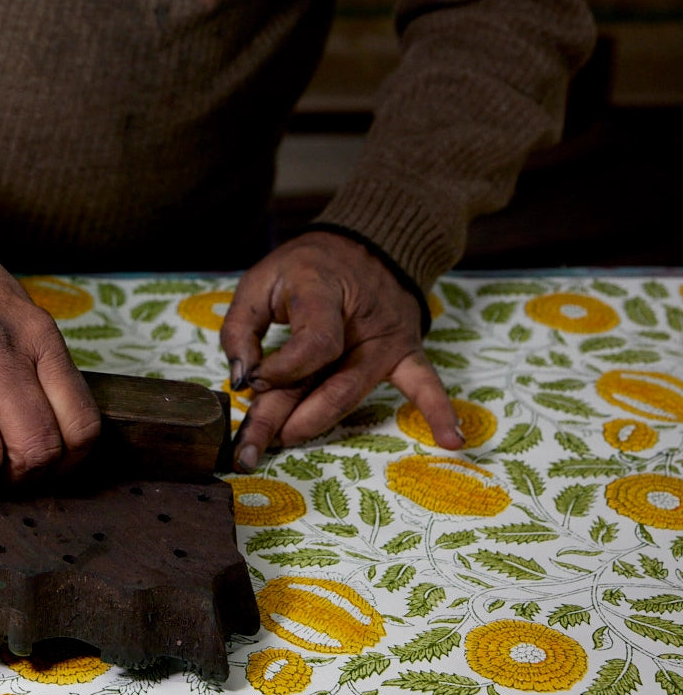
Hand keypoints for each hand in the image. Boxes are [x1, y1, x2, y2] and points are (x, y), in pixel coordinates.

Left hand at [221, 230, 462, 470]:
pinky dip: (439, 411)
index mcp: (325, 293)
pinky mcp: (405, 352)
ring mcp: (388, 340)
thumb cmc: (308, 267)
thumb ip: (242, 327)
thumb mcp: (261, 279)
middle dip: (282, 419)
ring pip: (351, 393)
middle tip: (248, 451)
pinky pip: (425, 384)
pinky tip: (452, 439)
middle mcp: (363, 321)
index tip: (252, 381)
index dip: (281, 370)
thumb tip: (241, 378)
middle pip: (326, 382)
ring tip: (279, 445)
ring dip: (315, 424)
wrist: (368, 243)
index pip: (313, 345)